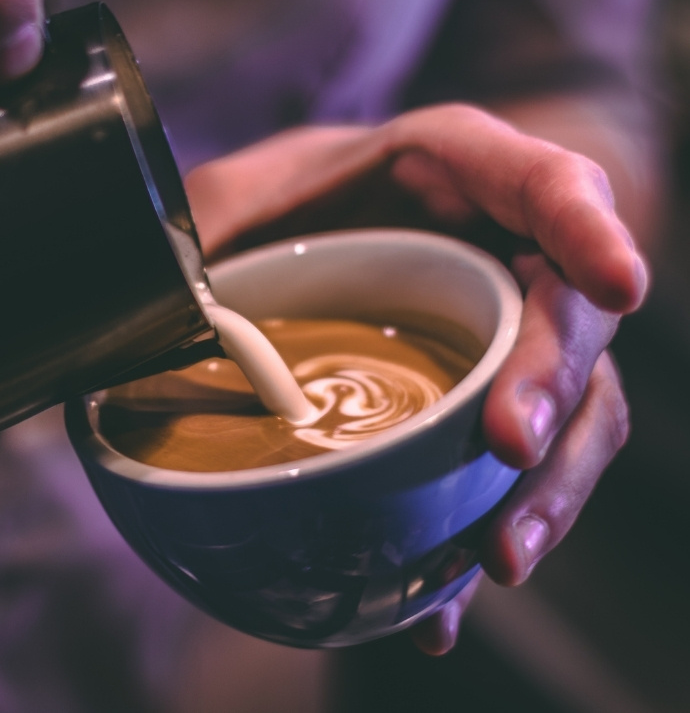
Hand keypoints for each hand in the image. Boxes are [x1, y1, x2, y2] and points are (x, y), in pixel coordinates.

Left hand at [185, 103, 646, 653]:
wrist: (288, 251)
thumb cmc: (267, 209)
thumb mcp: (223, 202)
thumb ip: (197, 233)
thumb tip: (157, 307)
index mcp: (451, 172)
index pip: (546, 183)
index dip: (590, 230)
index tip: (616, 287)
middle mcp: (500, 252)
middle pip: (569, 316)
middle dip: (554, 385)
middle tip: (511, 451)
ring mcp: (503, 334)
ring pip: (569, 409)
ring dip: (547, 487)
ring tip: (494, 556)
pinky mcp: (485, 403)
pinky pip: (511, 471)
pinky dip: (482, 530)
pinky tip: (440, 600)